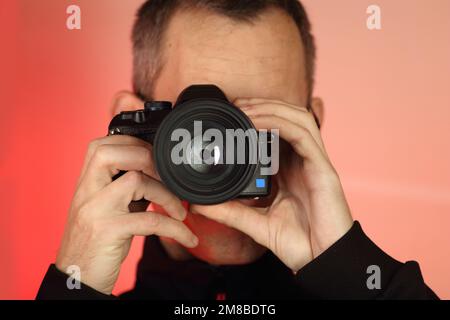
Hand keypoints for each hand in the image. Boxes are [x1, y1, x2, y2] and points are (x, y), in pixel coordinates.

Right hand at [56, 135, 197, 293]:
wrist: (77, 279)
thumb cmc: (96, 242)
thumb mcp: (107, 209)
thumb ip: (125, 189)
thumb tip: (158, 174)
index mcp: (86, 184)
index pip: (102, 146)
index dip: (133, 144)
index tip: (156, 160)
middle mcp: (86, 192)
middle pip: (111, 153)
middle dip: (148, 158)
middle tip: (168, 179)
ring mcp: (95, 210)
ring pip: (136, 181)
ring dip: (168, 195)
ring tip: (180, 212)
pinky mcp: (108, 232)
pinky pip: (150, 221)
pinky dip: (176, 228)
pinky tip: (187, 237)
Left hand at [191, 98, 352, 271]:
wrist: (322, 261)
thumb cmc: (298, 243)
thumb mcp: (256, 223)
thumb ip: (230, 212)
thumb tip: (200, 205)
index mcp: (290, 170)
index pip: (277, 131)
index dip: (258, 116)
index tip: (231, 114)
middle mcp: (303, 161)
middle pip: (288, 117)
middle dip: (262, 105)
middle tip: (235, 104)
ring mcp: (315, 162)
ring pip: (297, 118)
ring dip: (270, 108)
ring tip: (244, 109)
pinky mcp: (323, 168)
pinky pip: (303, 135)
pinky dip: (280, 123)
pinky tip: (258, 122)